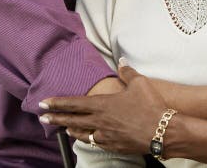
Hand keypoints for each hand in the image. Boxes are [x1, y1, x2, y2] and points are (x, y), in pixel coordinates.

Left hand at [41, 64, 165, 154]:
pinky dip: (87, 140)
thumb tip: (122, 61)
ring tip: (63, 129)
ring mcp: (106, 135)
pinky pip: (96, 143)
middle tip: (43, 118)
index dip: (57, 103)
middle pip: (72, 120)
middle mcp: (100, 121)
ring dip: (70, 130)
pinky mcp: (114, 145)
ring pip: (82, 134)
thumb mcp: (139, 83)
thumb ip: (127, 71)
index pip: (73, 103)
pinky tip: (86, 139)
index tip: (43, 104)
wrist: (163, 132)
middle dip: (56, 119)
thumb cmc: (150, 106)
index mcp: (102, 105)